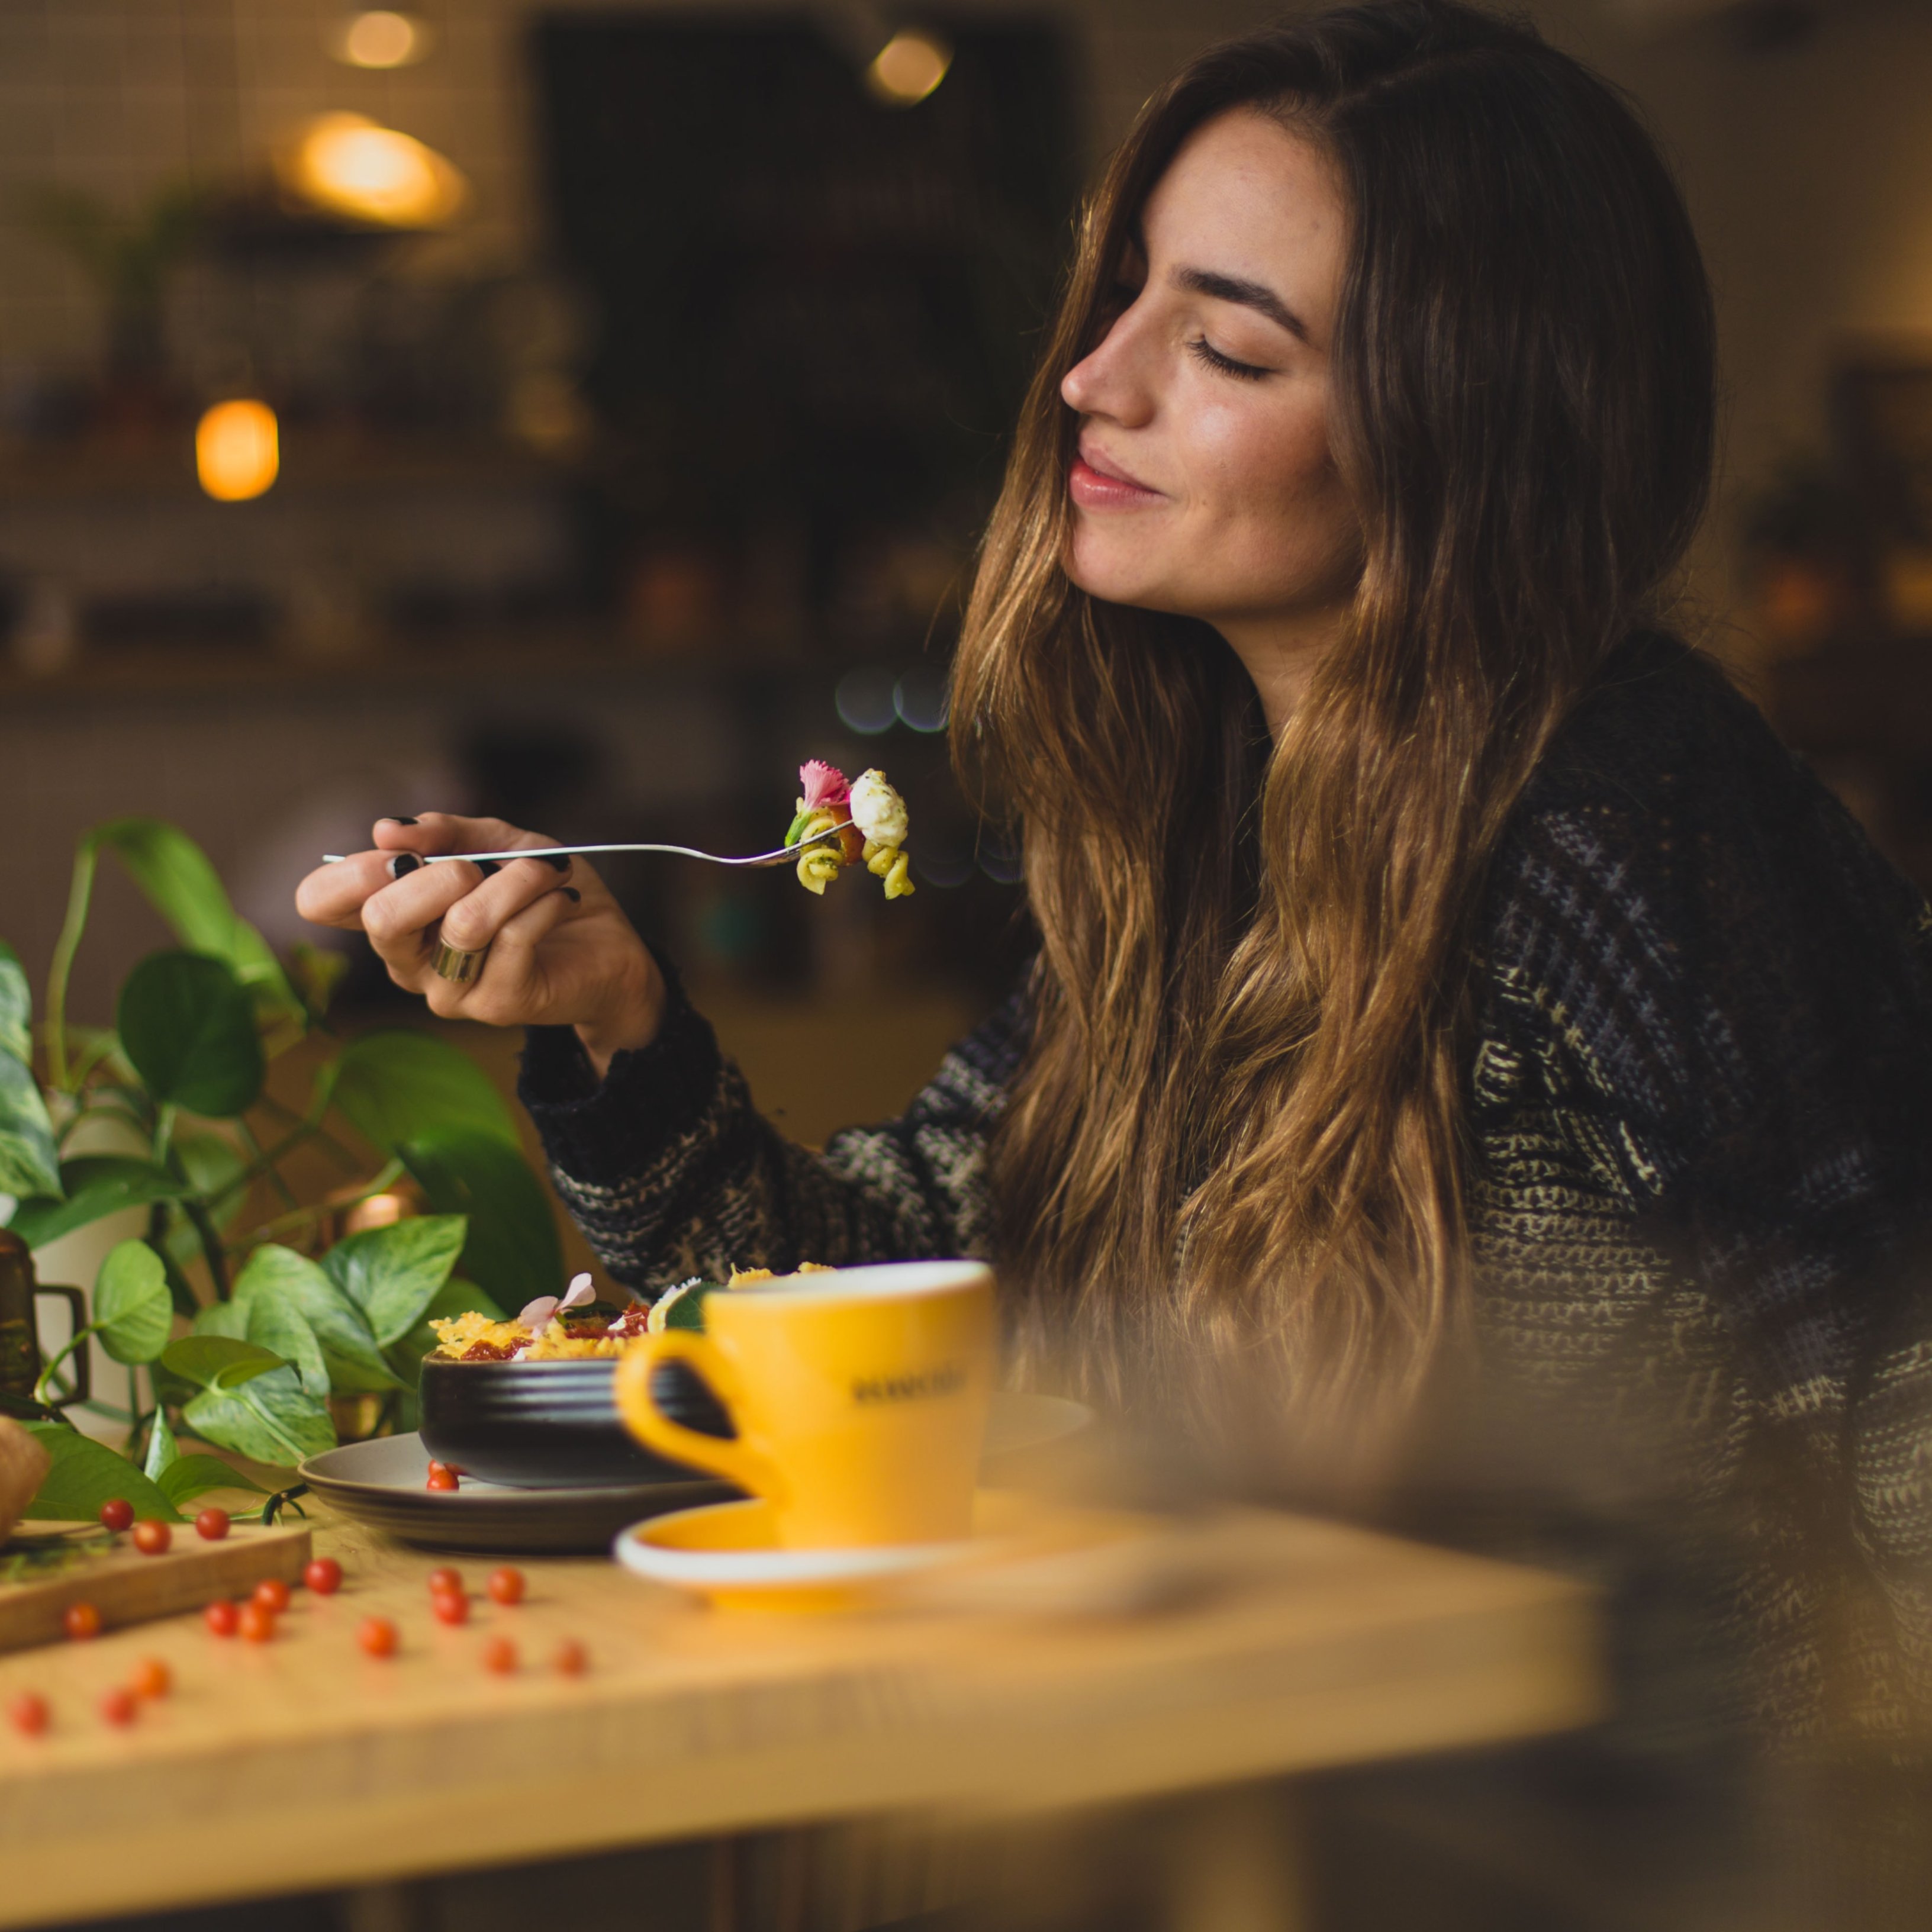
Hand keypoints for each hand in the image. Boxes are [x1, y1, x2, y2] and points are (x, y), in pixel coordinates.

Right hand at [294, 814, 665, 1074]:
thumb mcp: (496, 843)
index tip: (401, 849)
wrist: (609, 948)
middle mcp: (408, 962)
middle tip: (480, 865)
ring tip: (548, 870)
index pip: (320, 902)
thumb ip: (444, 831)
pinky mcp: (497, 1005)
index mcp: (391, 918)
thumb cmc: (541, 892)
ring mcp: (448, 991)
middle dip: (438, 874)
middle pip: (382, 918)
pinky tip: (562, 898)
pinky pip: (514, 937)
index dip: (351, 869)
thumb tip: (387, 830)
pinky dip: (544, 901)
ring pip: (463, 923)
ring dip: (515, 881)